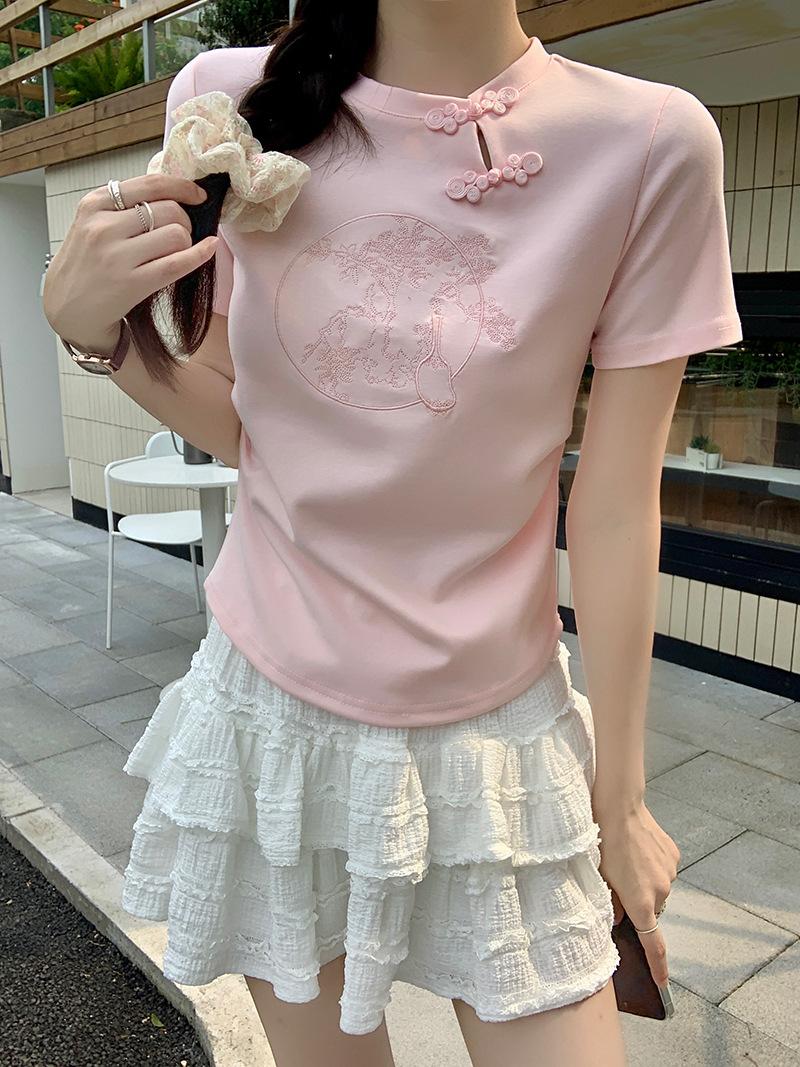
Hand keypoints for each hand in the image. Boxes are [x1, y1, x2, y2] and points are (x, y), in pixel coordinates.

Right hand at [43, 174, 218, 350]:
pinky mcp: (131, 283)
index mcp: (95, 204)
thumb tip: (175, 194)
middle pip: (168, 209)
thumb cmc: (87, 264)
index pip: (150, 184)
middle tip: (182, 233)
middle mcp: (103, 226)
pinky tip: (209, 248)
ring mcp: (116, 256)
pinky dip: (200, 254)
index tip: (198, 195)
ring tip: (178, 250)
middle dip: (185, 220)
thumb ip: (123, 207)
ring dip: (187, 242)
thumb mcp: (92, 223)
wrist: (67, 307)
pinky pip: (177, 264)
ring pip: (176, 234)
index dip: (182, 187)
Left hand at [595, 800, 679, 987]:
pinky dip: (652, 865)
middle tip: (619, 883)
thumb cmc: (602, 842)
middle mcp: (660, 892)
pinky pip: (663, 868)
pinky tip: (637, 848)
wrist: (619, 807)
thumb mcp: (598, 878)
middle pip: (650, 909)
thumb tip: (617, 918)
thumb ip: (609, 904)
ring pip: (657, 887)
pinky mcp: (673, 855)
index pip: (653, 944)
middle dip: (638, 903)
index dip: (658, 965)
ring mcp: (670, 872)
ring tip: (626, 859)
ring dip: (645, 882)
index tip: (662, 983)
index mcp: (640, 903)